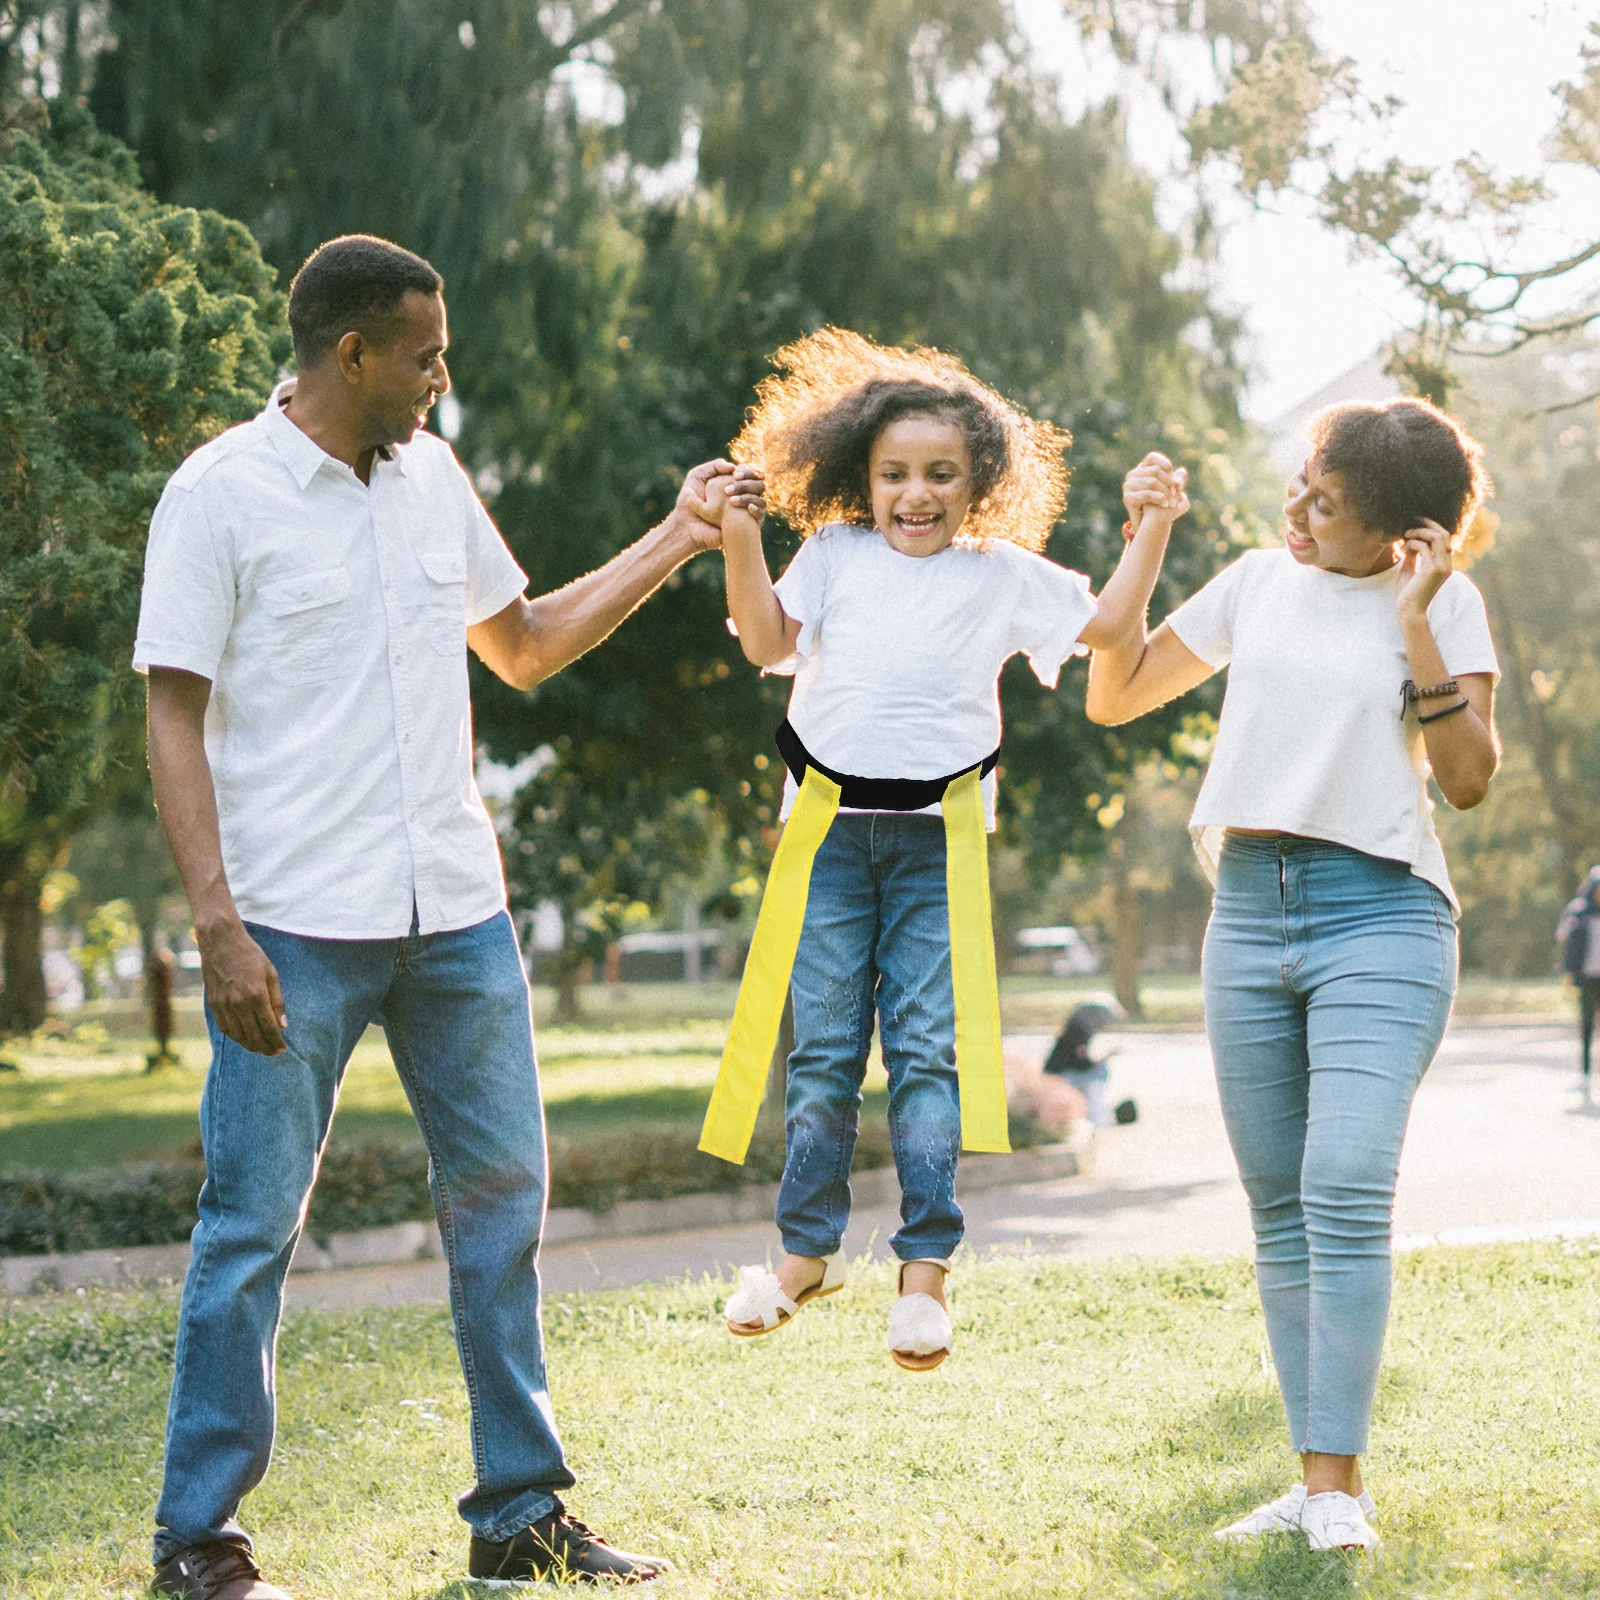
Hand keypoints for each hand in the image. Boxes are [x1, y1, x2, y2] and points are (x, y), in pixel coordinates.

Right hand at [198, 917, 287, 1055]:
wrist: (221, 942)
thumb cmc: (250, 955)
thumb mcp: (271, 974)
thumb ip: (277, 1001)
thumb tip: (282, 1025)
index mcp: (256, 995)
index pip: (269, 1028)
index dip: (276, 1041)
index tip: (282, 1049)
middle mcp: (238, 1004)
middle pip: (254, 1036)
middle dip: (265, 1047)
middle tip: (274, 1052)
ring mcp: (224, 1005)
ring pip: (238, 1036)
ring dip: (251, 1045)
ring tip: (261, 1048)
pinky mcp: (213, 1004)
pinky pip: (225, 1028)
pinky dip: (235, 1037)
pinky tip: (244, 1039)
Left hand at [675, 461, 766, 550]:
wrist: (687, 529)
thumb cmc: (688, 503)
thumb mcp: (697, 477)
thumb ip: (714, 466)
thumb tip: (734, 466)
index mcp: (731, 485)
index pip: (748, 474)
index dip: (746, 472)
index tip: (735, 474)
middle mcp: (742, 496)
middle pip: (758, 483)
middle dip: (747, 482)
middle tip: (735, 484)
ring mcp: (746, 511)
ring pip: (761, 498)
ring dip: (748, 496)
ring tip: (731, 500)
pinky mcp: (746, 526)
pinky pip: (760, 515)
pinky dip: (756, 510)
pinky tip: (748, 508)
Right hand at [1122, 452, 1188, 523]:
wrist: (1147, 526)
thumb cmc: (1160, 508)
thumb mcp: (1171, 494)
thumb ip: (1176, 483)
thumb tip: (1182, 472)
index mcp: (1142, 470)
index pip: (1152, 457)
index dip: (1165, 465)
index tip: (1173, 479)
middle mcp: (1132, 475)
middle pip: (1155, 470)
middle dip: (1169, 482)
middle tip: (1176, 494)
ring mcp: (1128, 486)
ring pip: (1152, 481)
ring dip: (1165, 492)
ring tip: (1171, 502)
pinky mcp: (1128, 498)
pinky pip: (1147, 493)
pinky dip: (1159, 498)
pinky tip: (1165, 505)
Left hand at [1395, 517, 1452, 620]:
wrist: (1408, 611)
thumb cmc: (1407, 593)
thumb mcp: (1409, 570)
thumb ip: (1412, 556)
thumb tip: (1410, 542)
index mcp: (1443, 564)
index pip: (1444, 539)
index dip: (1431, 528)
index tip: (1415, 524)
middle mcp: (1446, 564)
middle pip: (1444, 533)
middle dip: (1427, 525)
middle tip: (1411, 523)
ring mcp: (1442, 566)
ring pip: (1437, 537)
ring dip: (1420, 532)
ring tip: (1406, 534)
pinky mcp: (1433, 569)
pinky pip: (1423, 547)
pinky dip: (1412, 543)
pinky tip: (1402, 548)